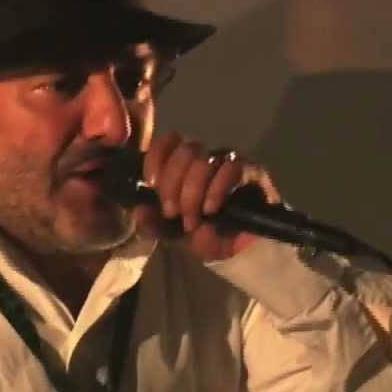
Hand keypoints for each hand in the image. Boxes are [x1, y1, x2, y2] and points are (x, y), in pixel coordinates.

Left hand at [136, 132, 280, 261]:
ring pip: (205, 161)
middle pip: (185, 150)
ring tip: (192, 220)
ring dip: (193, 192)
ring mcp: (230, 162)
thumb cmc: (203, 234)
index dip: (157, 156)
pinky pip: (232, 169)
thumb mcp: (173, 233)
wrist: (241, 251)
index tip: (151, 182)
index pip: (169, 141)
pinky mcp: (252, 172)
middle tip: (172, 213)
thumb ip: (153, 224)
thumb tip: (139, 211)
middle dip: (173, 184)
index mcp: (185, 164)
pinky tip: (211, 210)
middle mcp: (207, 157)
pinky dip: (216, 190)